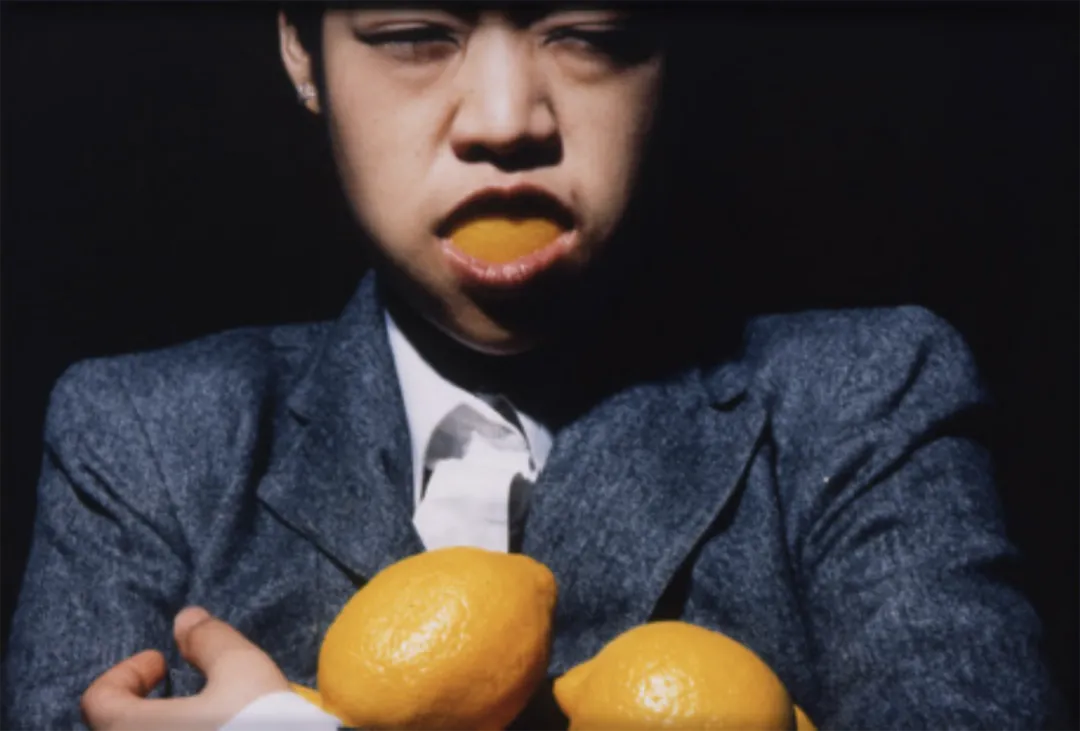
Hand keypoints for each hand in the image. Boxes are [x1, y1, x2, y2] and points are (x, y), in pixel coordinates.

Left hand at [81, 606, 289, 730]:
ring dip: (160, 729)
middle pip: (116, 729)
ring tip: (201, 720)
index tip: (166, 665)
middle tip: (182, 694)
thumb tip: (185, 620)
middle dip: (144, 706)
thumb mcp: (243, 669)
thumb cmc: (260, 725)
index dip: (129, 672)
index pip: (99, 699)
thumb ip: (209, 640)